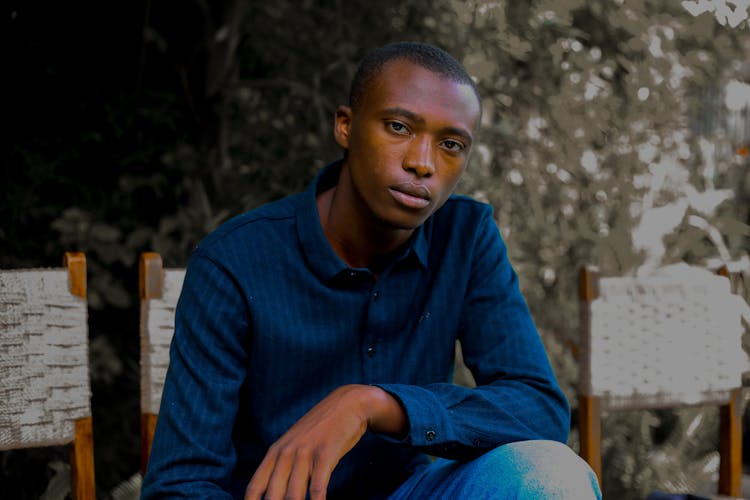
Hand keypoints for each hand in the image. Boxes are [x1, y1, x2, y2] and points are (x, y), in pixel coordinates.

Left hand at [244, 384, 405, 499]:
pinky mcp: (325, 454)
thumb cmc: (321, 428)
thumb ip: (283, 464)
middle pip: (272, 496)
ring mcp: (305, 453)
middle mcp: (286, 453)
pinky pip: (317, 488)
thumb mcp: (295, 442)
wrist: (347, 404)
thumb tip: (273, 491)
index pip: (254, 488)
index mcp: (275, 452)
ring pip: (293, 495)